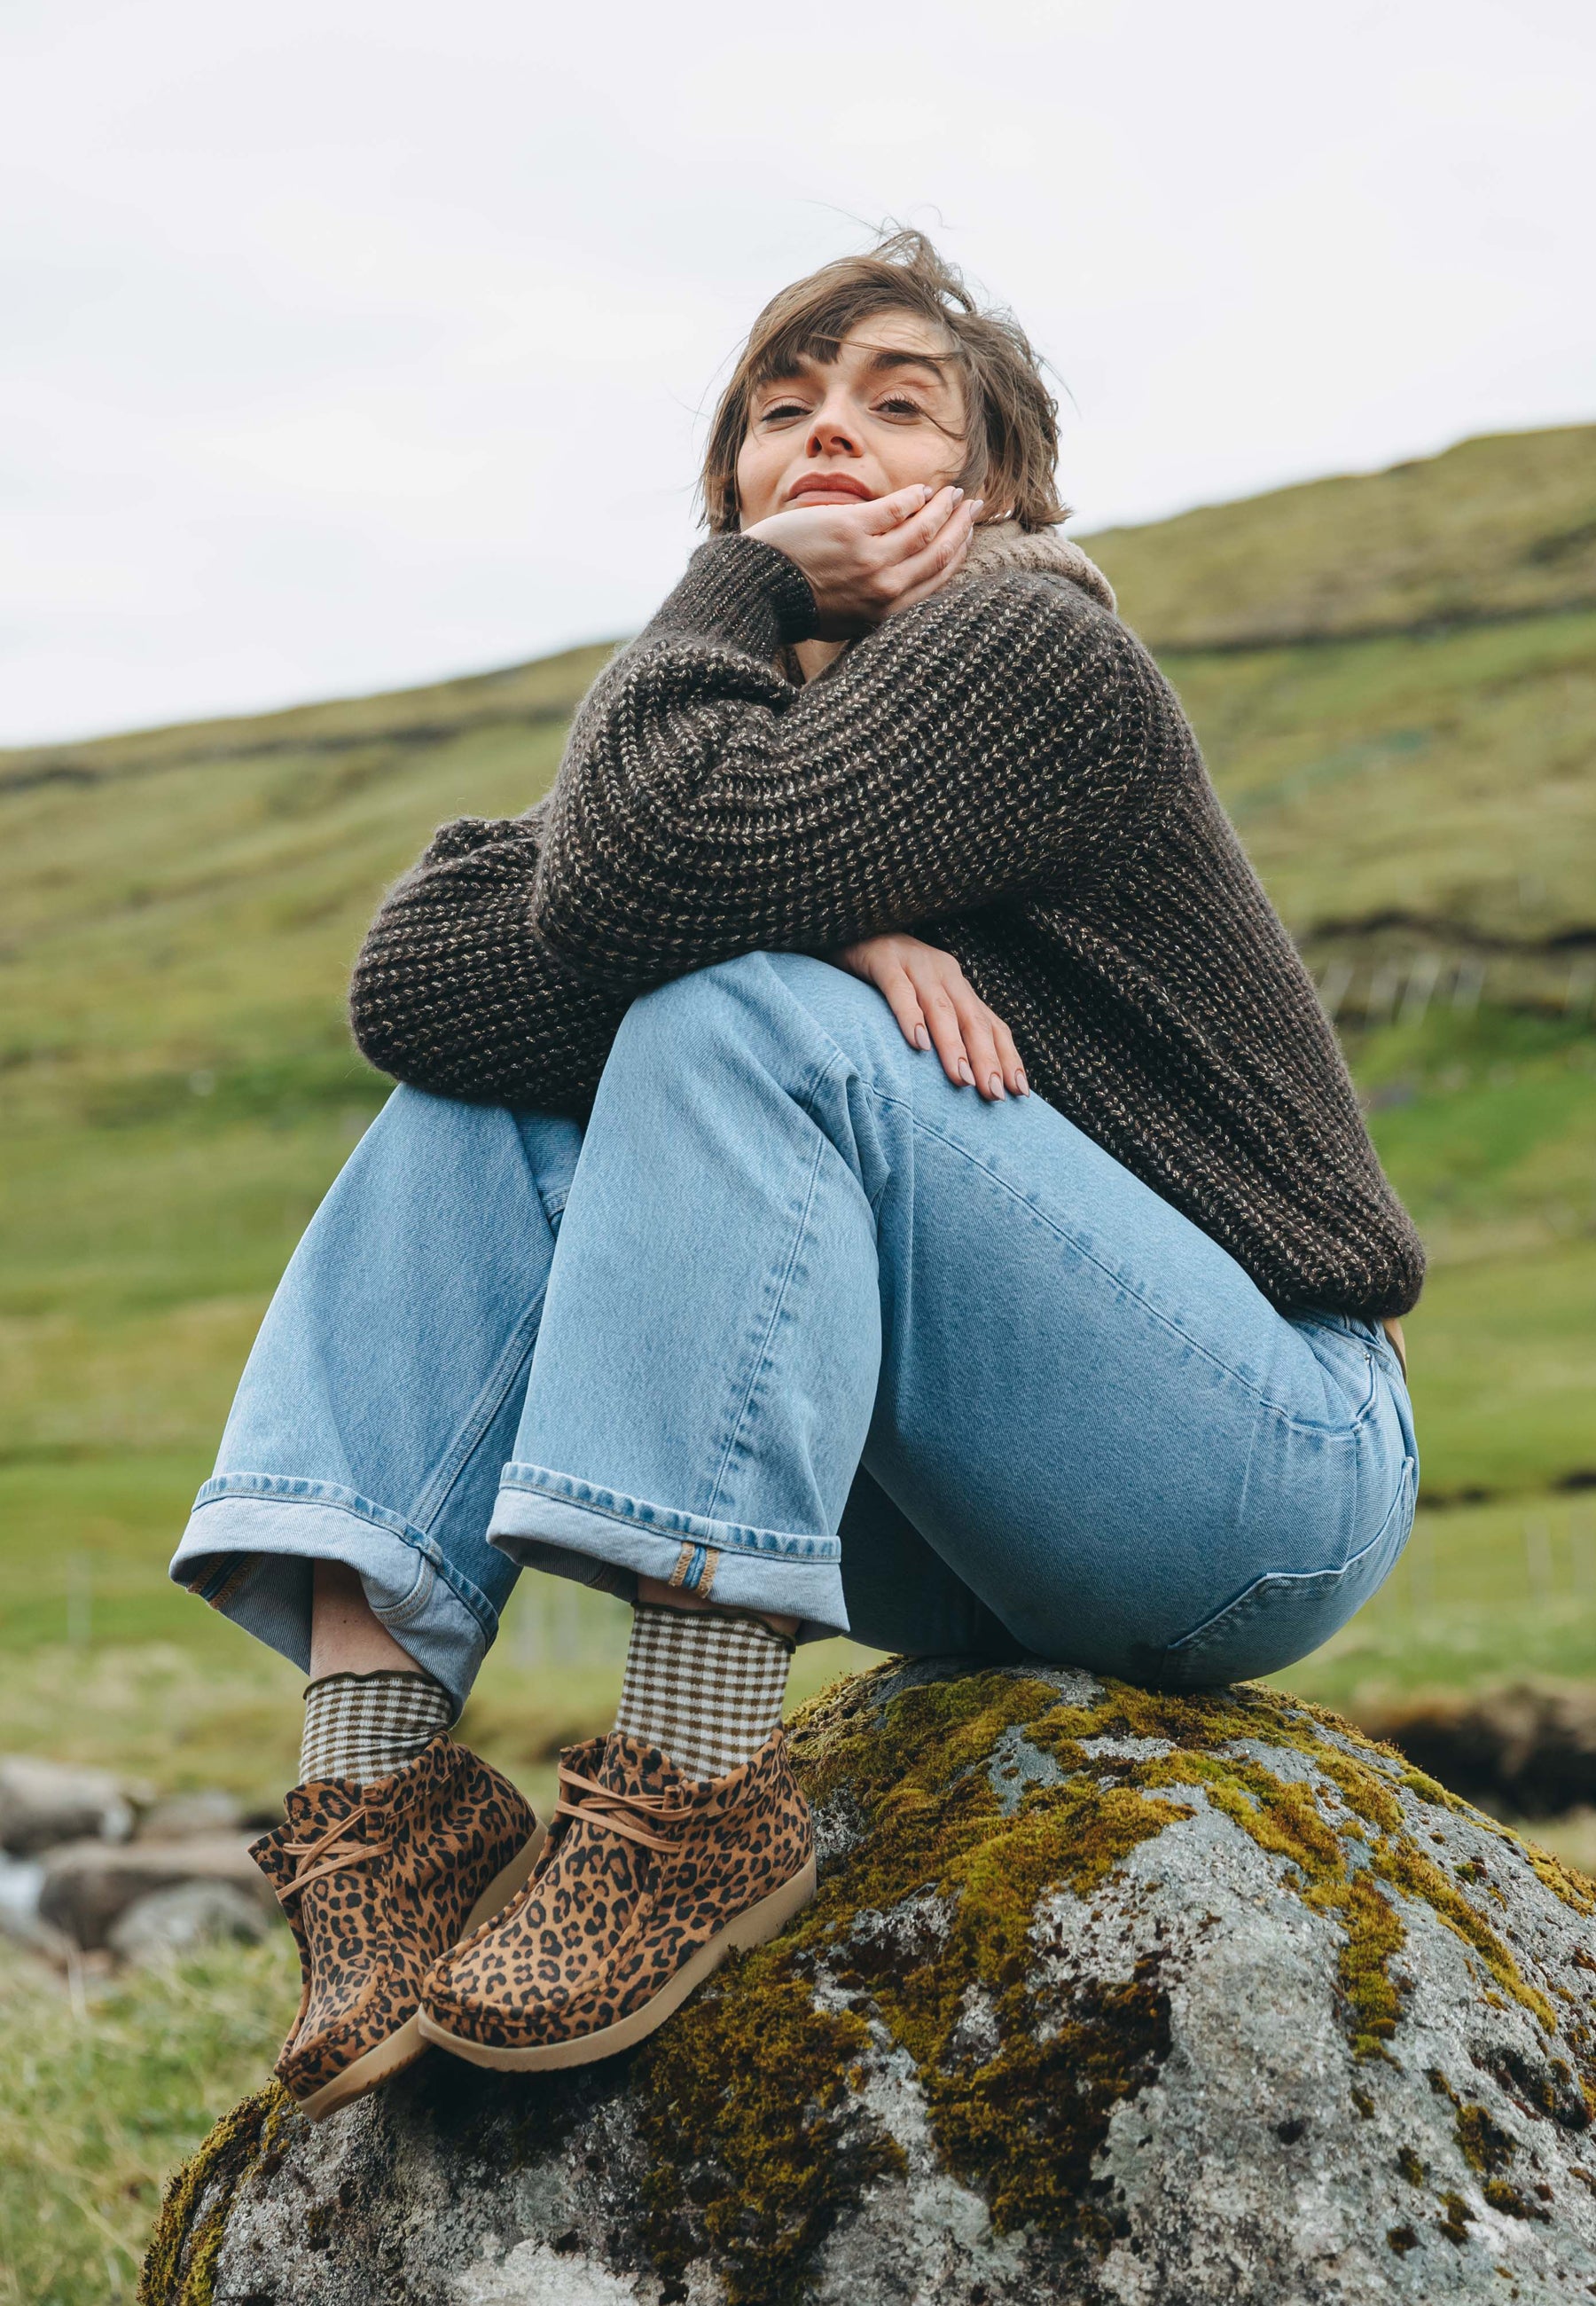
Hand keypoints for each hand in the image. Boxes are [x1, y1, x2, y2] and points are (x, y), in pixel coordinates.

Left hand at [744, 484, 982, 638]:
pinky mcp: (850, 531)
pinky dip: (914, 497)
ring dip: (943, 508)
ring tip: (953, 493)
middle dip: (961, 528)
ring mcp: (869, 560)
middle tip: (972, 508)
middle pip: (938, 554)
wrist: (759, 591)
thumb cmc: (797, 603)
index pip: (935, 581)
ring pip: (923, 529)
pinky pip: (895, 509)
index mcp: (884, 614)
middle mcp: (883, 590)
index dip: (957, 555)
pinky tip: (922, 490)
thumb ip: (876, 603)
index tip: (967, 536)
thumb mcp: (845, 618)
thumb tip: (901, 581)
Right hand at [832, 933, 1027, 1101]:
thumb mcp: (922, 1000)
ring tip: (962, 1078)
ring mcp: (916, 964)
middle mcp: (945, 973)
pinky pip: (900, 990)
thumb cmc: (885, 975)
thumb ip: (942, 1028)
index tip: (1019, 1092)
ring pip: (941, 1009)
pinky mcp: (883, 959)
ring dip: (954, 1045)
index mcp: (958, 986)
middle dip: (987, 1059)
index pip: (991, 1025)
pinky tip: (918, 1044)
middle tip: (993, 1093)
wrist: (850, 926)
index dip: (1007, 1057)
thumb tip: (963, 1078)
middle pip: (973, 1020)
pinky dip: (911, 1016)